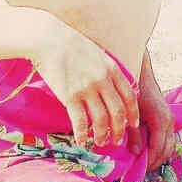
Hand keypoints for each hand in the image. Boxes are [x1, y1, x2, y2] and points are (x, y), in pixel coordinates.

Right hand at [31, 16, 139, 147]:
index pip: (129, 97)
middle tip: (117, 141)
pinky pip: (80, 121)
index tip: (132, 125)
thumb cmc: (71, 44)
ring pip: (101, 120)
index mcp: (112, 69)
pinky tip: (82, 141)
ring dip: (102, 135)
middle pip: (118, 112)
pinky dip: (83, 134)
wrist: (48, 38)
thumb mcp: (98, 53)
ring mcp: (87, 89)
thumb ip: (108, 69)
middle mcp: (103, 81)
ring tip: (100, 142)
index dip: (133, 114)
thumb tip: (116, 86)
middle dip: (119, 130)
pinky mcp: (70, 96)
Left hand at [137, 53, 174, 167]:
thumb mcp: (131, 114)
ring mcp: (171, 121)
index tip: (136, 172)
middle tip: (139, 171)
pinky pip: (168, 140)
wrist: (142, 75)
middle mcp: (170, 122)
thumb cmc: (134, 92)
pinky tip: (147, 151)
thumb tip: (136, 153)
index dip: (148, 162)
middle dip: (154, 162)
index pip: (158, 149)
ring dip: (158, 157)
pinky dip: (160, 149)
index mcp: (161, 121)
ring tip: (143, 163)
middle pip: (166, 151)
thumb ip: (134, 134)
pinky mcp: (168, 119)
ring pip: (169, 147)